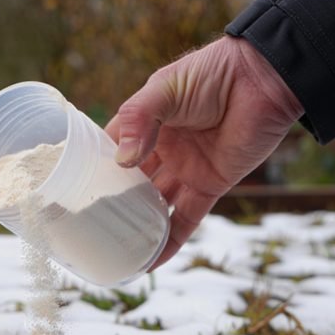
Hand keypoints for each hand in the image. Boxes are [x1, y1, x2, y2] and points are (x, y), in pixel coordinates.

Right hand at [105, 35, 303, 268]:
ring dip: (138, 225)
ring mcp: (186, 169)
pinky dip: (169, 240)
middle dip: (113, 203)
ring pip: (156, 204)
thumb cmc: (212, 74)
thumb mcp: (165, 88)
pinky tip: (150, 261)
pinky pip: (186, 218)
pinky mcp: (211, 185)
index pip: (113, 149)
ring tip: (112, 249)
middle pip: (131, 182)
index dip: (94, 167)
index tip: (70, 191)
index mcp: (147, 122)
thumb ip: (139, 120)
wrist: (263, 81)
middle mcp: (163, 149)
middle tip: (85, 228)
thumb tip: (122, 161)